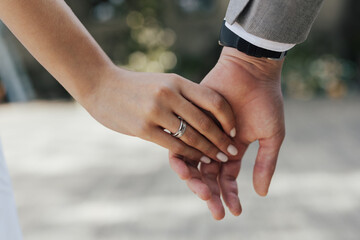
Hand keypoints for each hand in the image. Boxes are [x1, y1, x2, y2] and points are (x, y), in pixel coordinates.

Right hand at [83, 66, 239, 162]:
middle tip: (233, 152)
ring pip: (191, 136)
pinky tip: (196, 161)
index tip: (233, 131)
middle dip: (222, 140)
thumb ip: (182, 95)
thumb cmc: (136, 87)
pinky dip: (189, 155)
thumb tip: (206, 113)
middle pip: (206, 121)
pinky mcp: (143, 128)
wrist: (101, 86)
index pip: (213, 100)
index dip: (228, 118)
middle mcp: (169, 94)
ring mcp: (156, 111)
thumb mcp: (162, 83)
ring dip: (208, 151)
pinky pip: (174, 146)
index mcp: (177, 82)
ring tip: (219, 160)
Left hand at [169, 47, 284, 218]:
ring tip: (200, 192)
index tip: (234, 211)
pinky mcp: (189, 121)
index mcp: (233, 150)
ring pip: (193, 164)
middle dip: (211, 193)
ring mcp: (201, 133)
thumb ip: (265, 164)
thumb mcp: (271, 136)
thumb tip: (260, 194)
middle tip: (213, 208)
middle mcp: (214, 145)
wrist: (250, 71)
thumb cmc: (265, 101)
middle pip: (208, 176)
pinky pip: (180, 144)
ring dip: (195, 180)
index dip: (230, 195)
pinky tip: (186, 171)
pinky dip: (182, 158)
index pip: (227, 179)